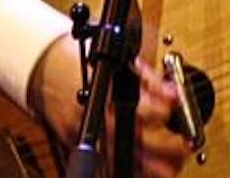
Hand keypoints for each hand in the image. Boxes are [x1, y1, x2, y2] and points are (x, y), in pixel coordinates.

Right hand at [29, 36, 190, 176]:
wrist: (44, 71)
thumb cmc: (82, 63)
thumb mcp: (119, 63)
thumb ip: (150, 80)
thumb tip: (174, 94)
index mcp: (103, 96)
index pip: (136, 108)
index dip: (160, 109)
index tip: (175, 109)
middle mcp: (93, 121)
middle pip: (130, 141)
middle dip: (161, 148)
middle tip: (184, 146)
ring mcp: (85, 138)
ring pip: (119, 159)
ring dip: (149, 167)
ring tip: (171, 167)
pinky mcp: (81, 147)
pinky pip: (106, 165)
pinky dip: (128, 169)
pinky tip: (147, 170)